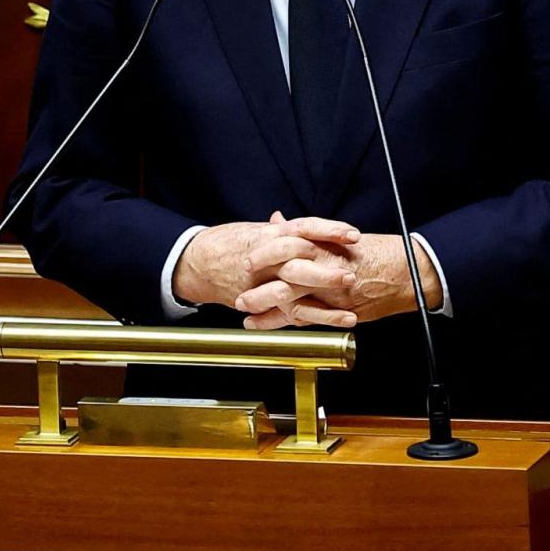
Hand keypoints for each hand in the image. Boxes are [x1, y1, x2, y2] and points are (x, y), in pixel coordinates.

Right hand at [172, 215, 360, 322]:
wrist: (196, 262)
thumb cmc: (229, 243)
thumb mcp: (258, 231)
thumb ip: (284, 231)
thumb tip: (309, 227)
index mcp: (269, 236)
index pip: (303, 228)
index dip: (329, 231)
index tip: (353, 235)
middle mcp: (266, 259)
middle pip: (298, 262)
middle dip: (325, 271)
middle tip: (351, 275)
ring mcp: (261, 283)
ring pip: (293, 293)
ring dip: (323, 304)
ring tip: (348, 309)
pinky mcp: (258, 303)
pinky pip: (285, 314)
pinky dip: (310, 320)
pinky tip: (332, 323)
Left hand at [237, 216, 442, 329]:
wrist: (409, 271)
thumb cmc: (378, 252)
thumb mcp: (340, 235)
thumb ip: (307, 232)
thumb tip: (280, 220)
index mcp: (324, 245)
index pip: (286, 249)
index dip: (263, 256)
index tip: (246, 261)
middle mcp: (326, 267)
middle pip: (284, 276)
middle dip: (259, 288)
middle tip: (239, 294)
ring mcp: (332, 290)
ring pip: (292, 300)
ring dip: (268, 309)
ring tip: (248, 315)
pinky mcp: (341, 309)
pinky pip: (310, 318)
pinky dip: (290, 323)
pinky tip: (275, 328)